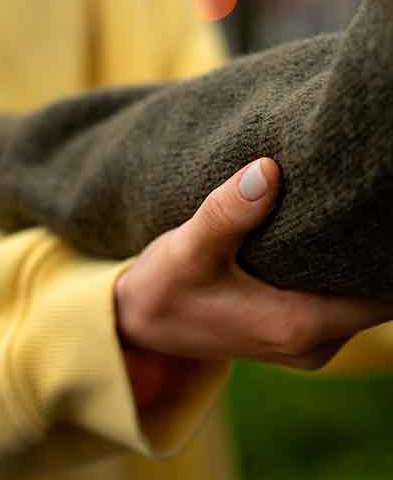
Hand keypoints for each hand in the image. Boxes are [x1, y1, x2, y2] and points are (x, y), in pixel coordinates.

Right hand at [115, 158, 392, 370]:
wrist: (141, 324)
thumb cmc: (163, 289)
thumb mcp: (189, 249)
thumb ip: (228, 213)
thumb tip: (269, 169)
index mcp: (297, 326)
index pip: (381, 292)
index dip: (384, 248)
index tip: (373, 203)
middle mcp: (313, 342)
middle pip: (375, 293)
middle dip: (370, 247)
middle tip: (356, 194)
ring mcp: (306, 341)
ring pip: (357, 296)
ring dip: (352, 257)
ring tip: (335, 208)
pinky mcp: (295, 332)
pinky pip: (336, 301)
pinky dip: (333, 269)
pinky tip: (314, 235)